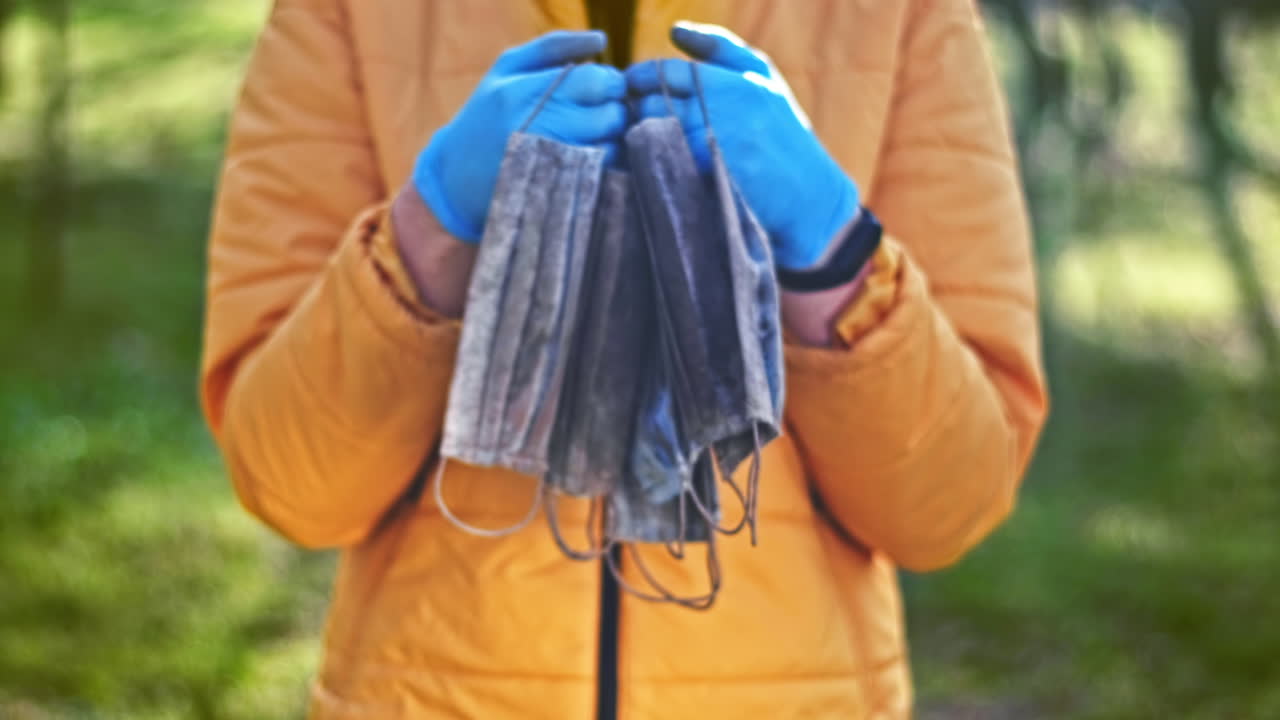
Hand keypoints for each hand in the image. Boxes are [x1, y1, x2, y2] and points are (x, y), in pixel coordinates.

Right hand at [414, 31, 627, 242]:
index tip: (603, 90)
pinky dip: (606, 167)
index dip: (610, 84)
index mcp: (522, 93)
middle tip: (601, 116)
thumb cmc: (488, 116)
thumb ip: (553, 47)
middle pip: (611, 116)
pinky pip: (604, 177)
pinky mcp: (558, 196)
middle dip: (615, 113)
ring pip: (613, 149)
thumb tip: (601, 39)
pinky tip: (588, 162)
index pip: (595, 81)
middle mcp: (534, 131)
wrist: (457, 180)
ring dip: (613, 142)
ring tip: (591, 140)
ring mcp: (548, 168)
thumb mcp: (507, 70)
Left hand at [625, 23, 859, 270]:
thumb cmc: (782, 130)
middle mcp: (722, 114)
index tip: (635, 88)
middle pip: (651, 102)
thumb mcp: (763, 78)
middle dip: (636, 108)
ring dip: (638, 136)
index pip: (664, 71)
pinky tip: (653, 162)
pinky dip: (646, 162)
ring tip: (644, 139)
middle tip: (634, 116)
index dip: (640, 78)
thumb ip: (719, 47)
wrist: (807, 195)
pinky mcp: (703, 181)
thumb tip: (674, 30)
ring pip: (649, 134)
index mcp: (733, 84)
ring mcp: (711, 150)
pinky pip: (656, 164)